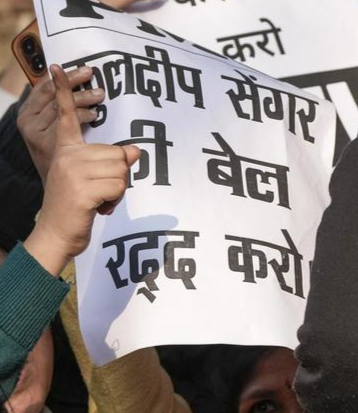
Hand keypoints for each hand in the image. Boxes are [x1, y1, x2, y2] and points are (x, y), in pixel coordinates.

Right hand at [24, 65, 139, 276]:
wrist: (57, 234)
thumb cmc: (78, 206)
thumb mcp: (94, 179)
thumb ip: (110, 162)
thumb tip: (135, 150)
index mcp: (66, 149)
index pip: (67, 117)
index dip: (66, 92)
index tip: (58, 67)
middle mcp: (67, 155)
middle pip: (118, 154)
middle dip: (118, 177)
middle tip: (100, 191)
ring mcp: (73, 171)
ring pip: (121, 171)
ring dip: (118, 190)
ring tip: (98, 199)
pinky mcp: (82, 188)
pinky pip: (118, 186)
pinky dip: (115, 200)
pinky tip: (97, 207)